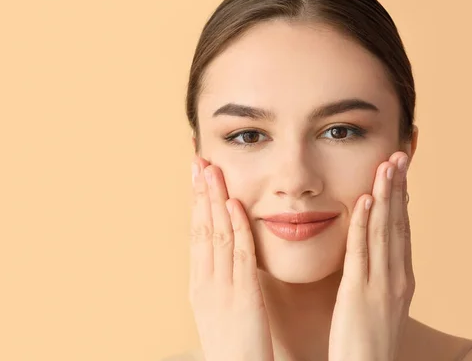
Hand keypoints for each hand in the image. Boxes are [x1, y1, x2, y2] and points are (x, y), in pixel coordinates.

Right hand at [189, 156, 273, 360]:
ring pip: (217, 234)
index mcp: (199, 285)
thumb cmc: (232, 347)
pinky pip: (240, 254)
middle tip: (198, 161)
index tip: (196, 178)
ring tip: (213, 171)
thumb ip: (220, 282)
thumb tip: (221, 258)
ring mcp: (222, 287)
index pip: (196, 235)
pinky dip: (237, 227)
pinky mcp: (244, 295)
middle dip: (200, 193)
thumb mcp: (218, 310)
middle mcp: (205, 281)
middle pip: (201, 228)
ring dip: (215, 200)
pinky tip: (235, 204)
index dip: (196, 204)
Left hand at [328, 151, 414, 360]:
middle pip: (399, 224)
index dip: (402, 199)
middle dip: (399, 187)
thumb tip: (375, 257)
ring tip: (387, 164)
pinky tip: (367, 199)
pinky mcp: (359, 294)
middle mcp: (397, 279)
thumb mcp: (379, 307)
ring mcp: (381, 286)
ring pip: (385, 231)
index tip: (401, 172)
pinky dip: (365, 223)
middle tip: (401, 154)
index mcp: (402, 281)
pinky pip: (362, 252)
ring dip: (387, 195)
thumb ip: (378, 280)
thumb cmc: (367, 346)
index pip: (402, 231)